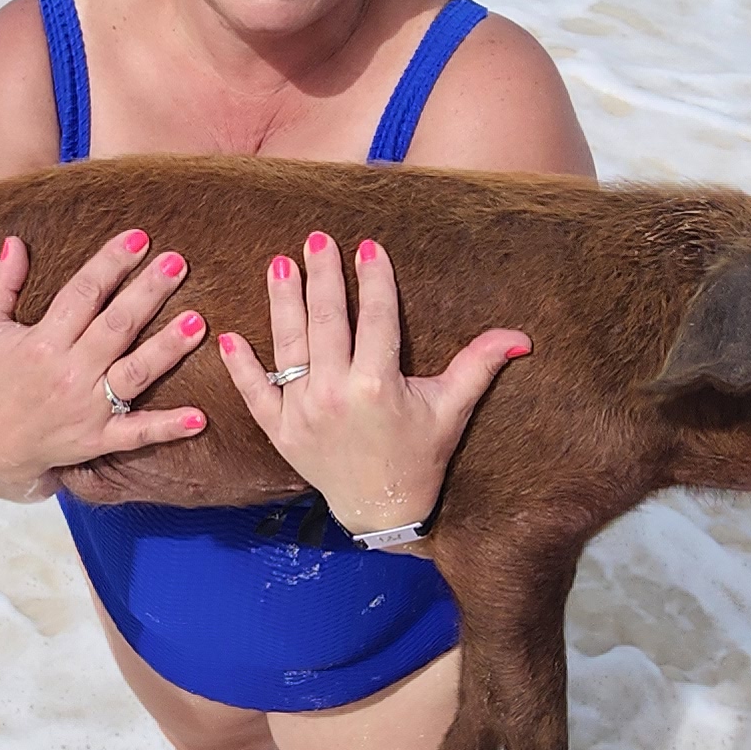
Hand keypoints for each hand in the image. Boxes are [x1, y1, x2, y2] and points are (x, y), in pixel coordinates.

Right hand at [0, 229, 208, 498]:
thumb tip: (14, 242)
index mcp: (42, 344)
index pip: (82, 294)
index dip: (111, 263)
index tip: (139, 238)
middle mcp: (68, 374)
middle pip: (116, 327)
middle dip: (148, 293)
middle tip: (177, 263)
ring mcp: (87, 409)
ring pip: (134, 374)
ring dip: (167, 348)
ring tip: (197, 321)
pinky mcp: (99, 439)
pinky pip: (137, 434)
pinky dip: (168, 427)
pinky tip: (198, 417)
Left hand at [218, 232, 529, 540]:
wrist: (382, 510)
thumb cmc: (419, 456)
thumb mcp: (451, 410)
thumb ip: (479, 366)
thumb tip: (522, 337)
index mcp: (378, 384)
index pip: (377, 317)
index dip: (374, 279)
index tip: (368, 246)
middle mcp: (336, 394)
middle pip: (327, 320)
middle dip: (322, 275)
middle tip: (316, 239)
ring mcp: (302, 412)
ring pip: (289, 345)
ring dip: (282, 301)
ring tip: (280, 264)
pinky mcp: (279, 431)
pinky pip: (255, 393)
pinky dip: (240, 366)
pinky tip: (228, 335)